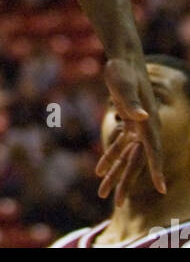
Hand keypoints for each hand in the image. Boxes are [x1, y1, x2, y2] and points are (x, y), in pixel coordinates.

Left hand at [95, 56, 166, 203]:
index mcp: (148, 122)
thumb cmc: (124, 70)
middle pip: (137, 160)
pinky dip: (110, 158)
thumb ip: (133, 102)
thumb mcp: (124, 84)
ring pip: (127, 157)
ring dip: (115, 174)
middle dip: (126, 182)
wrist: (124, 58)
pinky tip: (99, 171)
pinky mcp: (128, 123)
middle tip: (117, 203)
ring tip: (103, 193)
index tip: (161, 189)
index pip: (154, 151)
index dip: (156, 170)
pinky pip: (120, 146)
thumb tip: (142, 116)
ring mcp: (137, 127)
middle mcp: (146, 128)